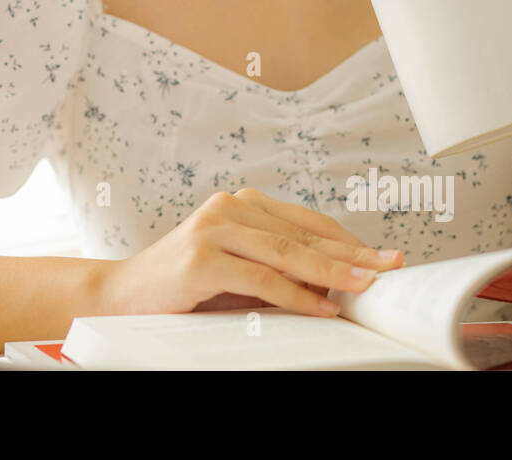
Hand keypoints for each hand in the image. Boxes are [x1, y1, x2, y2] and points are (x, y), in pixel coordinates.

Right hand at [95, 188, 403, 317]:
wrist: (120, 296)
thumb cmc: (184, 287)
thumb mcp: (236, 269)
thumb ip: (275, 266)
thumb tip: (337, 283)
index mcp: (239, 204)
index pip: (306, 222)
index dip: (347, 240)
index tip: (383, 257)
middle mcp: (227, 208)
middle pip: (302, 235)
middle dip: (351, 254)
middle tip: (390, 267)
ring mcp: (212, 230)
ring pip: (286, 253)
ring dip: (332, 273)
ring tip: (366, 286)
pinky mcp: (200, 259)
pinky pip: (260, 278)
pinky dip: (296, 295)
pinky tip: (321, 306)